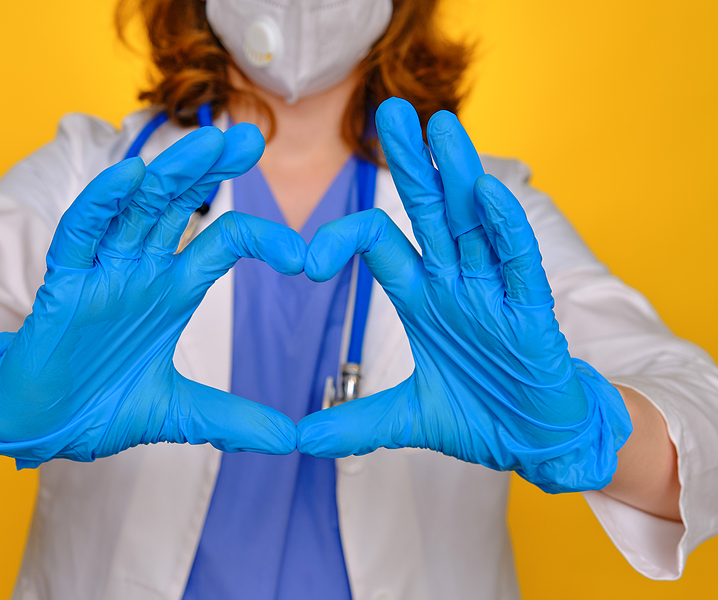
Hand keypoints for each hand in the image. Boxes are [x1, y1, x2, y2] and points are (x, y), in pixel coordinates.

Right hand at [0, 125, 303, 467]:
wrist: (40, 428)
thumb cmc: (99, 405)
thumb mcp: (179, 412)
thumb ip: (231, 418)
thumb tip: (289, 439)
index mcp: (171, 290)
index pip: (223, 242)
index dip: (263, 237)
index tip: (305, 257)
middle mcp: (140, 271)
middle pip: (179, 204)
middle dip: (212, 169)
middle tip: (251, 135)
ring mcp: (102, 273)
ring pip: (135, 207)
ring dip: (168, 172)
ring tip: (206, 141)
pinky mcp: (62, 285)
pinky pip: (80, 235)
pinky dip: (101, 205)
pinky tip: (128, 177)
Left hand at [297, 99, 631, 492]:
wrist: (538, 442)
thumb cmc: (481, 415)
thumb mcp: (409, 419)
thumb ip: (358, 423)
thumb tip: (302, 438)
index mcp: (423, 298)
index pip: (382, 245)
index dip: (343, 239)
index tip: (307, 264)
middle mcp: (456, 283)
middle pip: (430, 212)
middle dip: (410, 164)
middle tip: (390, 110)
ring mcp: (494, 293)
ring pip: (474, 223)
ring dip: (459, 176)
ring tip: (440, 126)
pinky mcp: (532, 313)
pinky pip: (518, 262)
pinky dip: (504, 228)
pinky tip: (487, 192)